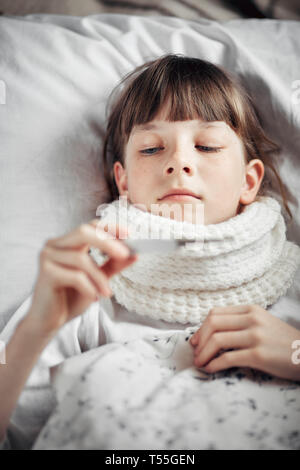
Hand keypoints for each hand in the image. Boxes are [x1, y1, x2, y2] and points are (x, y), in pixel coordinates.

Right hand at [27, 219, 137, 333]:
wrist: (49, 321)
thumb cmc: (71, 297)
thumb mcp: (98, 279)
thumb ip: (113, 265)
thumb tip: (134, 254)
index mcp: (68, 243)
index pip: (90, 226)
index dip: (110, 228)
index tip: (129, 234)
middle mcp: (55, 245)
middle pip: (83, 232)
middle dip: (107, 242)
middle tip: (125, 254)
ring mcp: (48, 257)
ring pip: (81, 258)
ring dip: (99, 277)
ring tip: (107, 292)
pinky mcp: (46, 273)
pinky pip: (75, 276)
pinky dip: (89, 287)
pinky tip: (93, 297)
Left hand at [190, 304, 299, 381]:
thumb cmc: (282, 341)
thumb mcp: (262, 322)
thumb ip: (240, 322)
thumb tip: (211, 332)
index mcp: (251, 309)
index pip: (215, 313)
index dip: (201, 327)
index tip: (195, 340)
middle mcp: (252, 319)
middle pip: (213, 324)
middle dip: (199, 340)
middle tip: (194, 352)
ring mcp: (255, 336)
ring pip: (217, 340)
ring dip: (203, 354)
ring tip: (199, 363)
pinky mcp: (258, 355)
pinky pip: (228, 358)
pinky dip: (214, 364)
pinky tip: (210, 369)